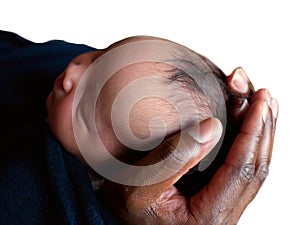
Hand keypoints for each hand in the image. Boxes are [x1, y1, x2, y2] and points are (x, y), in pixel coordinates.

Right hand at [100, 68, 277, 224]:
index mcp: (207, 217)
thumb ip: (172, 158)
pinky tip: (250, 126)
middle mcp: (223, 216)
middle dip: (263, 129)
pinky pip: (242, 169)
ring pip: (253, 169)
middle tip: (264, 97)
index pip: (240, 169)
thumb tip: (211, 127)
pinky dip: (250, 143)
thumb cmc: (128, 207)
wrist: (124, 219)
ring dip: (261, 134)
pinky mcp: (218, 198)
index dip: (251, 132)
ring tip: (264, 106)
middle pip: (255, 168)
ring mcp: (223, 207)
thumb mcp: (139, 185)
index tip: (257, 103)